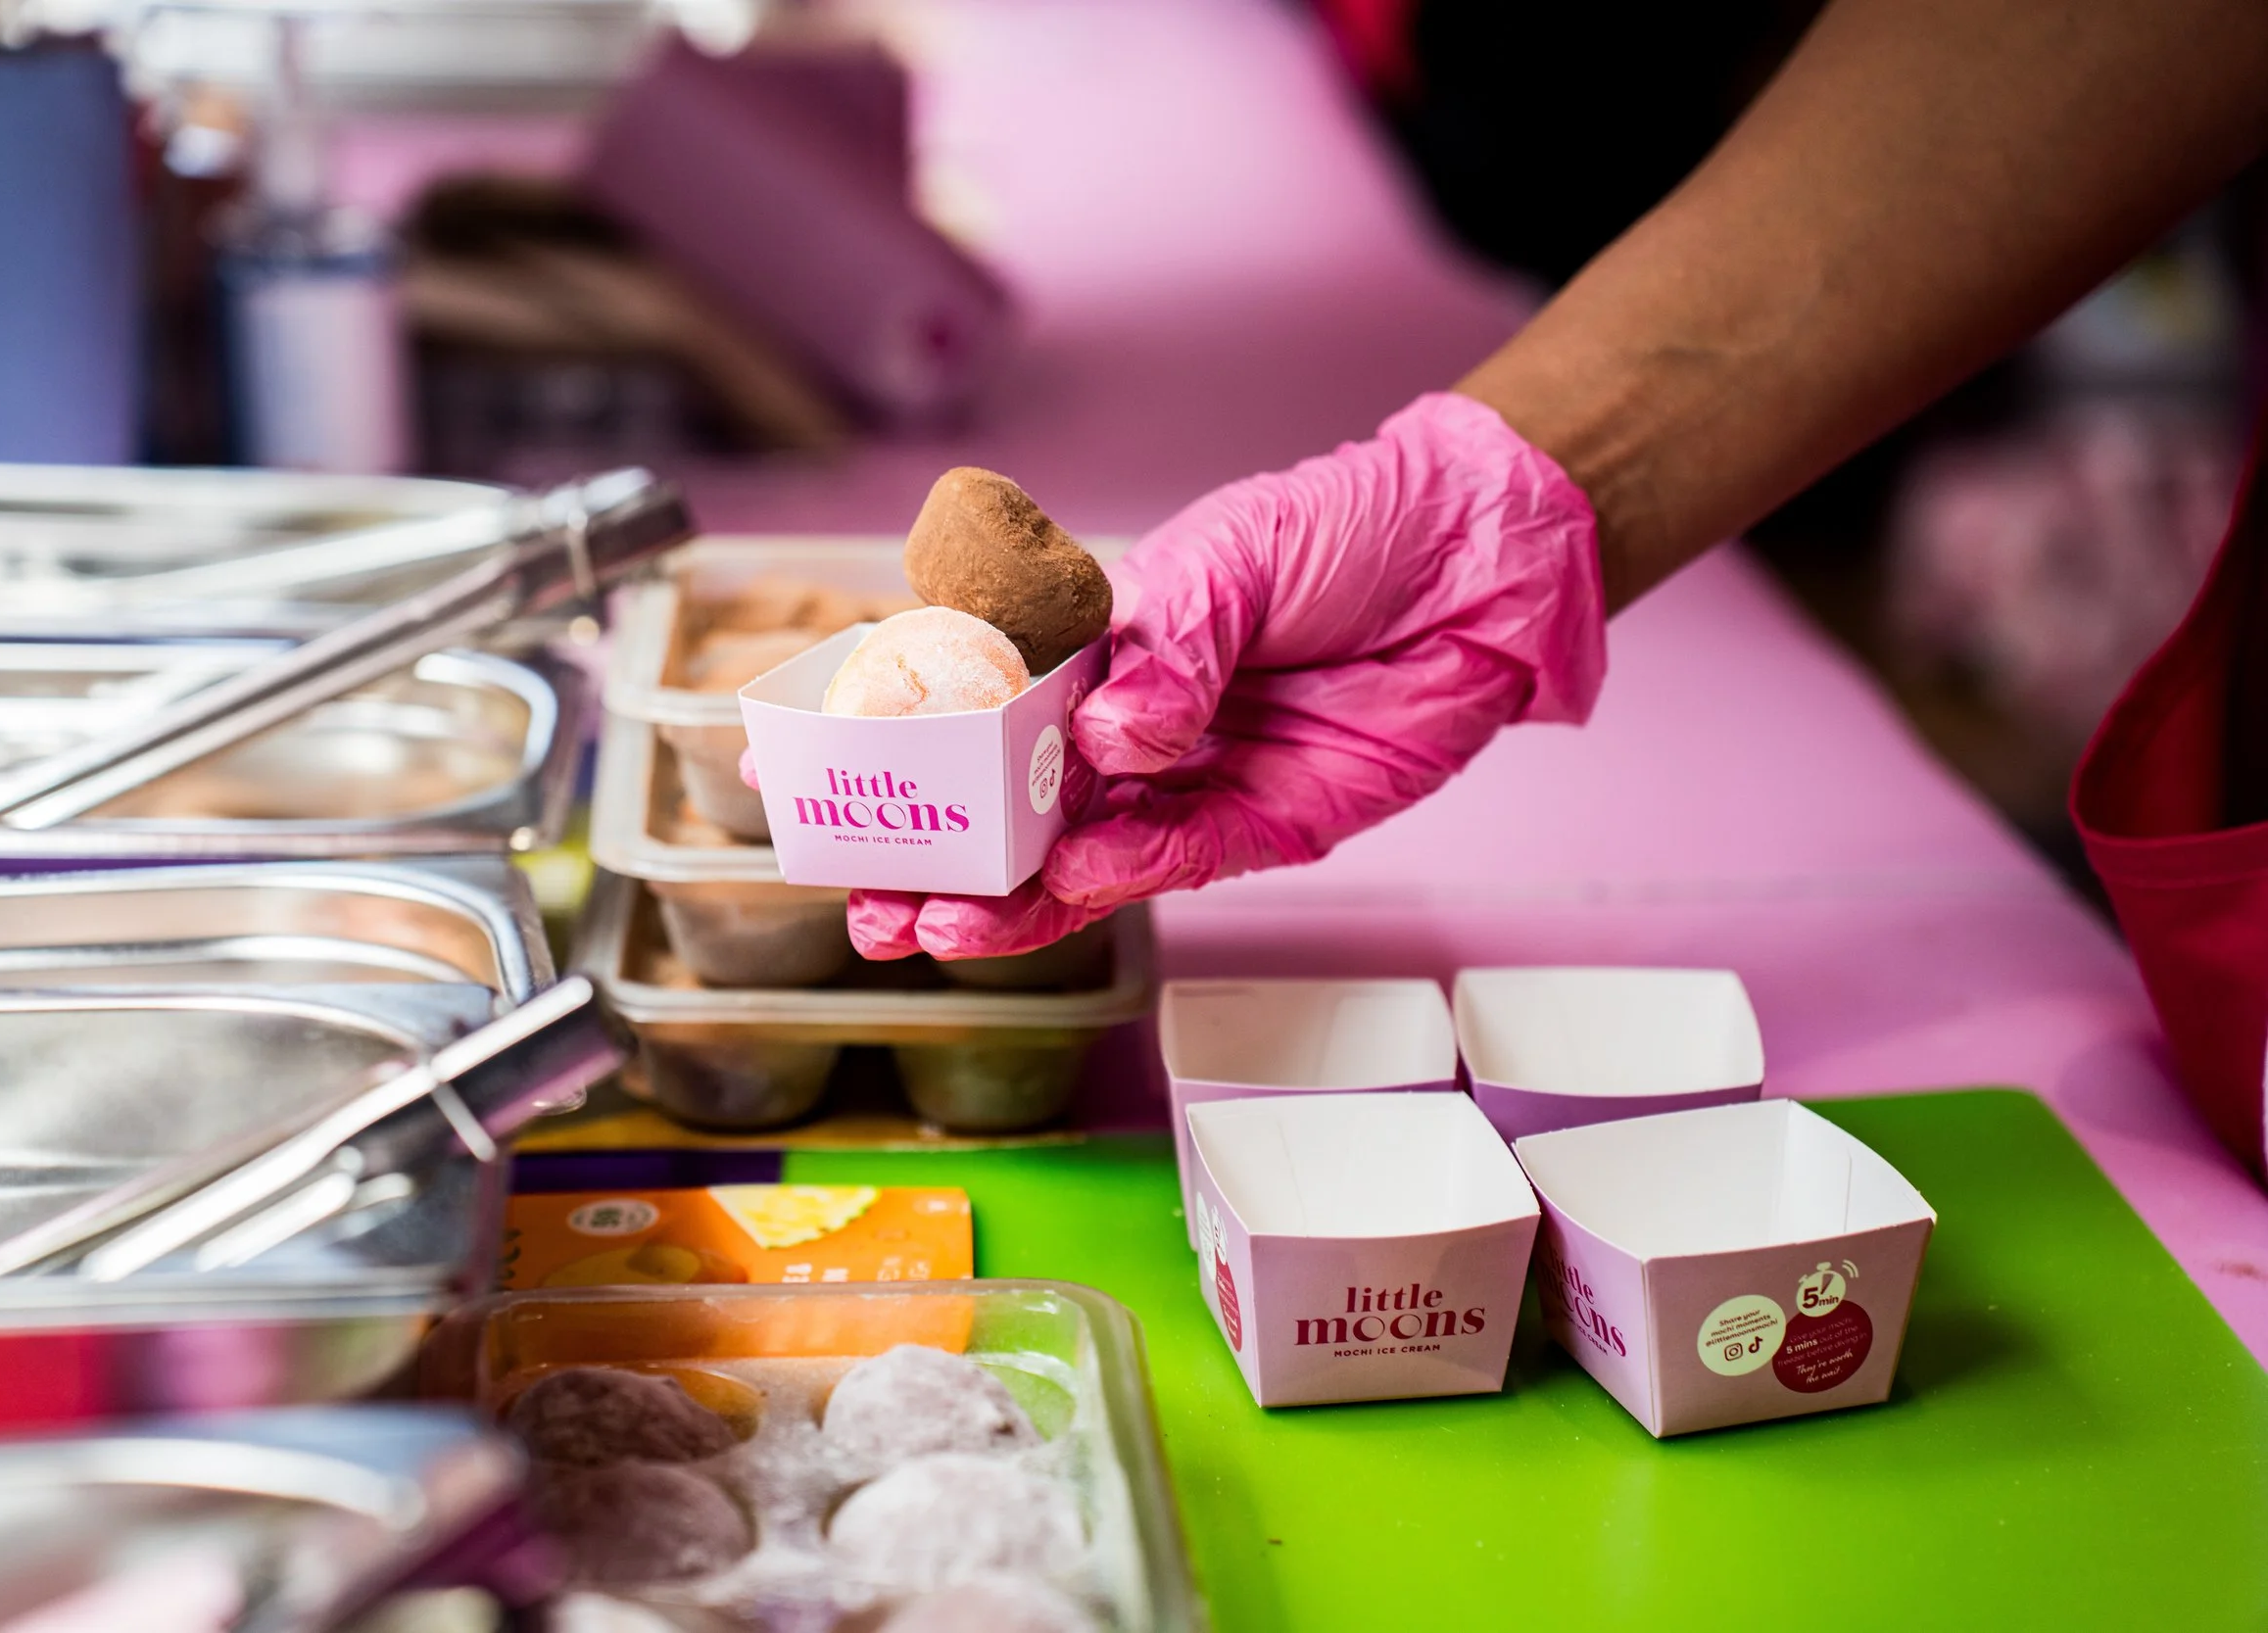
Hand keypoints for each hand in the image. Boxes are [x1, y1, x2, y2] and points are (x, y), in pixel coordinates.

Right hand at [848, 392, 1607, 958]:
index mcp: (1095, 647)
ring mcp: (1184, 783)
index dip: (901, 754)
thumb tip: (1109, 736)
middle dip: (932, 861)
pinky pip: (1167, 865)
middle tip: (864, 904)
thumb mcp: (1232, 557)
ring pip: (1069, 858)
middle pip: (1005, 808)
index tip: (819, 786)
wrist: (1478, 566)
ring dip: (1000, 899)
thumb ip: (1167, 644)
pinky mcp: (1256, 829)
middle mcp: (1126, 725)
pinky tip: (1054, 887)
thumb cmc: (1346, 530)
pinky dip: (1108, 880)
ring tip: (929, 929)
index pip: (972, 709)